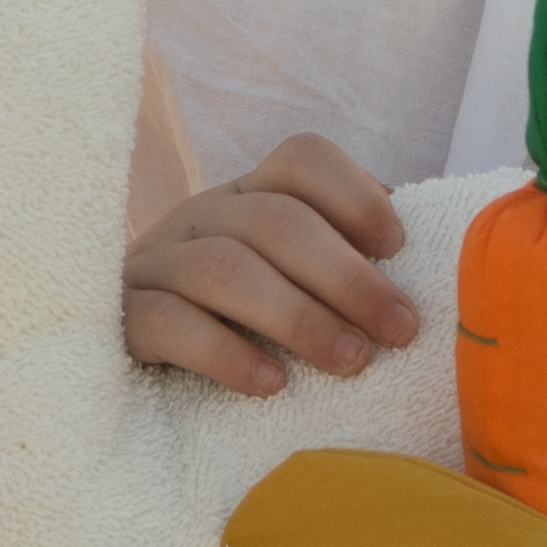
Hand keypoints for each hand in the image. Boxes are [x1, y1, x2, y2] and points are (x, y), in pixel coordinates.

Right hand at [123, 137, 417, 394]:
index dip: (355, 193)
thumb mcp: (285, 279)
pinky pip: (167, 323)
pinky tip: (271, 386)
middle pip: (273, 219)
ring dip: (299, 316)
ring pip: (222, 267)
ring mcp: (154, 264)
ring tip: (352, 363)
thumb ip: (341, 261)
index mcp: (248, 196)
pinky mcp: (120, 321)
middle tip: (400, 330)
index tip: (400, 246)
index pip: (301, 159)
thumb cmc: (232, 323)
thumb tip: (427, 263)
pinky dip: (225, 353)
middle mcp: (200, 215)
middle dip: (347, 275)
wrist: (125, 363)